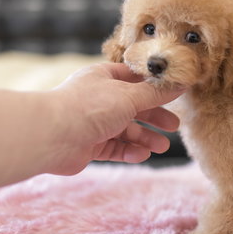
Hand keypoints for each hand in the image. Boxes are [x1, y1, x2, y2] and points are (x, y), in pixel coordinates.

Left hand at [47, 63, 183, 174]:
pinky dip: (129, 151)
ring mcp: (94, 122)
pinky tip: (142, 155)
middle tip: (174, 125)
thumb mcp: (130, 96)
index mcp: (105, 77)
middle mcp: (99, 98)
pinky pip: (114, 147)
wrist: (51, 136)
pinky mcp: (89, 144)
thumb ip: (156, 94)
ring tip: (162, 146)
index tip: (174, 94)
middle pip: (133, 106)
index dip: (154, 87)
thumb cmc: (89, 107)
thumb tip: (181, 85)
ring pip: (126, 130)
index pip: (134, 79)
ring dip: (145, 138)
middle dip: (154, 116)